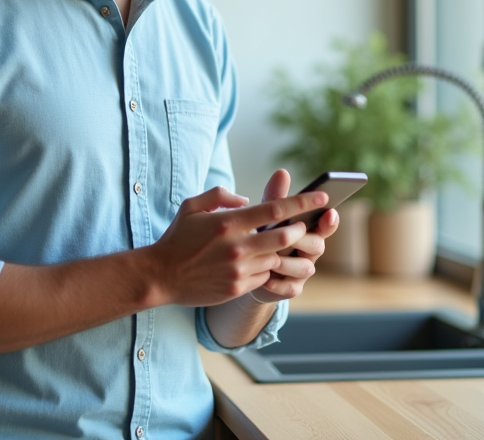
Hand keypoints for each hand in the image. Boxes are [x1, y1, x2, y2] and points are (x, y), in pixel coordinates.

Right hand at [147, 185, 329, 307]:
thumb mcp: (192, 206)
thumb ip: (221, 195)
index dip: (303, 203)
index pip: (276, 209)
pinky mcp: (238, 288)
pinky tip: (256, 263)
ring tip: (275, 245)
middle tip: (301, 226)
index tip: (322, 197)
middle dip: (299, 230)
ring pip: (277, 258)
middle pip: (285, 236)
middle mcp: (238, 247)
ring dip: (281, 251)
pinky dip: (266, 268)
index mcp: (228, 222)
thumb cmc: (177, 237)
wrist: (161, 276)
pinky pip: (264, 276)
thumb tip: (247, 200)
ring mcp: (239, 270)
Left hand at [248, 169, 339, 303]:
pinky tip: (266, 278)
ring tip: (273, 258)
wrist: (246, 268)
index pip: (326, 224)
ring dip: (289, 262)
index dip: (330, 220)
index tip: (329, 211)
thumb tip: (282, 172)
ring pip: (305, 268)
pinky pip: (291, 288)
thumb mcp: (266, 215)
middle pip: (318, 245)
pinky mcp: (291, 288)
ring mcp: (302, 271)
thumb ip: (275, 197)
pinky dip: (278, 283)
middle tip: (292, 235)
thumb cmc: (262, 235)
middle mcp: (310, 251)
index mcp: (309, 230)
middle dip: (304, 239)